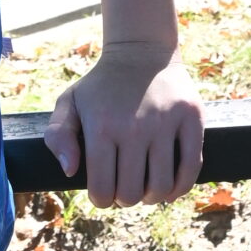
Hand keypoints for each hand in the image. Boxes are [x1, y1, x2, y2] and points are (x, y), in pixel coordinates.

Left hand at [41, 43, 203, 207]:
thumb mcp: (69, 102)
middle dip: (124, 200)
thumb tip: (70, 171)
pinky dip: (180, 188)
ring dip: (152, 197)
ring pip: (162, 187)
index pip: (102, 190)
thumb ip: (58, 136)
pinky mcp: (192, 119)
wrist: (141, 50)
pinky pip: (191, 169)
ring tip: (146, 188)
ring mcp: (166, 123)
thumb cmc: (101, 85)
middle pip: (131, 194)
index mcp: (101, 127)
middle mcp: (134, 127)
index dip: (101, 200)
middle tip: (124, 188)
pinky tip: (170, 187)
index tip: (104, 192)